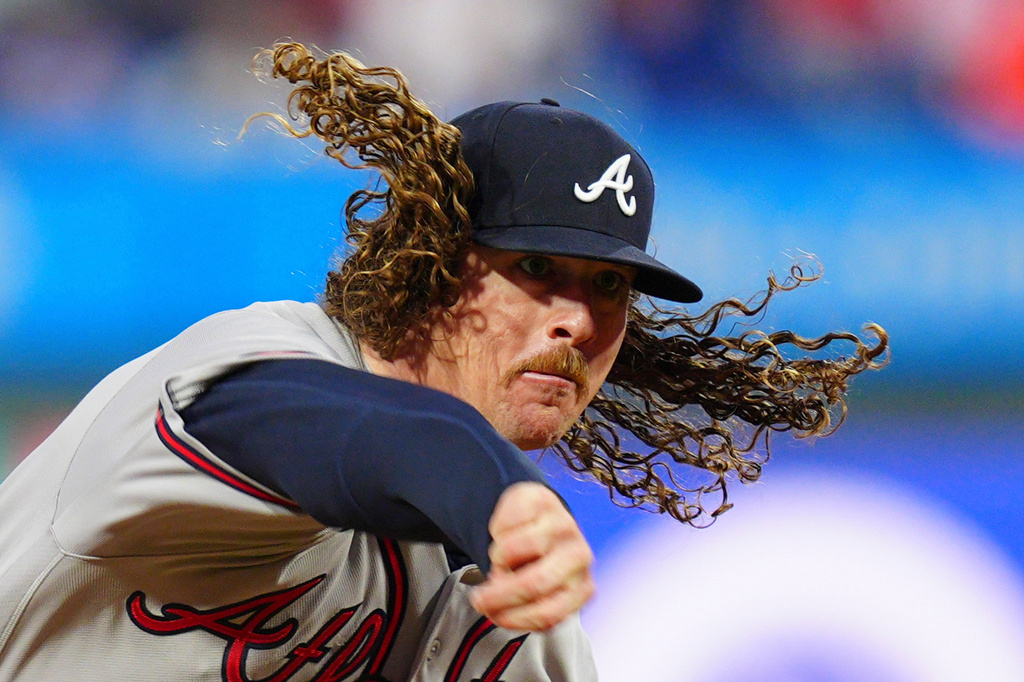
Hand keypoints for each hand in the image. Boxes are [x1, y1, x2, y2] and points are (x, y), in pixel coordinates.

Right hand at [469, 482, 594, 631]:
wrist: (542, 519)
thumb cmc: (538, 561)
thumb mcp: (537, 593)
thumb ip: (521, 604)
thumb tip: (495, 604)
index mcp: (581, 588)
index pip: (547, 614)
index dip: (513, 617)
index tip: (491, 615)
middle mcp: (579, 556)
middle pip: (534, 583)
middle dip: (499, 593)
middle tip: (479, 597)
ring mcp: (563, 525)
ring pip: (517, 549)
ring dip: (498, 558)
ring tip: (499, 559)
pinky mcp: (544, 500)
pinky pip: (508, 521)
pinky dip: (497, 531)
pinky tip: (504, 534)